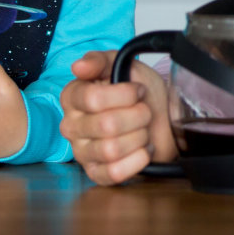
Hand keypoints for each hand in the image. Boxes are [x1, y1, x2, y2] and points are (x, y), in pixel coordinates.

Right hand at [59, 50, 174, 185]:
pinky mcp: (96, 173)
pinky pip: (113, 173)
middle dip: (137, 115)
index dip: (124, 94)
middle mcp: (71, 126)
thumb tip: (79, 66)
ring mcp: (82, 152)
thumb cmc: (140, 91)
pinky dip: (136, 160)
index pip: (93, 99)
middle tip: (144, 110)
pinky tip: (143, 149)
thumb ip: (100, 61)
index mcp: (73, 97)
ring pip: (111, 149)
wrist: (162, 115)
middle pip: (106, 125)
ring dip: (139, 137)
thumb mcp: (123, 64)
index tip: (137, 90)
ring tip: (143, 129)